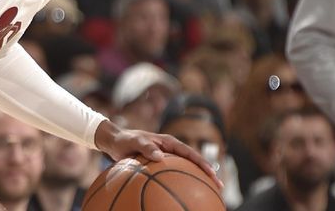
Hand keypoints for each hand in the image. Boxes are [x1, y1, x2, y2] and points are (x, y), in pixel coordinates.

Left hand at [94, 120, 222, 188]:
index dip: (202, 163)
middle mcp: (171, 149)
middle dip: (207, 173)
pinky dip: (181, 183)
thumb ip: (146, 147)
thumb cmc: (125, 140)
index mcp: (169, 141)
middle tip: (219, 187)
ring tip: (209, 193)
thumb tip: (160, 157)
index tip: (212, 173)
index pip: (190, 152)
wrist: (115, 141)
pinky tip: (183, 195)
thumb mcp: (134, 142)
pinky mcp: (161, 164)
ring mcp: (167, 156)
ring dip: (198, 179)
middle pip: (193, 162)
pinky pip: (174, 174)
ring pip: (186, 169)